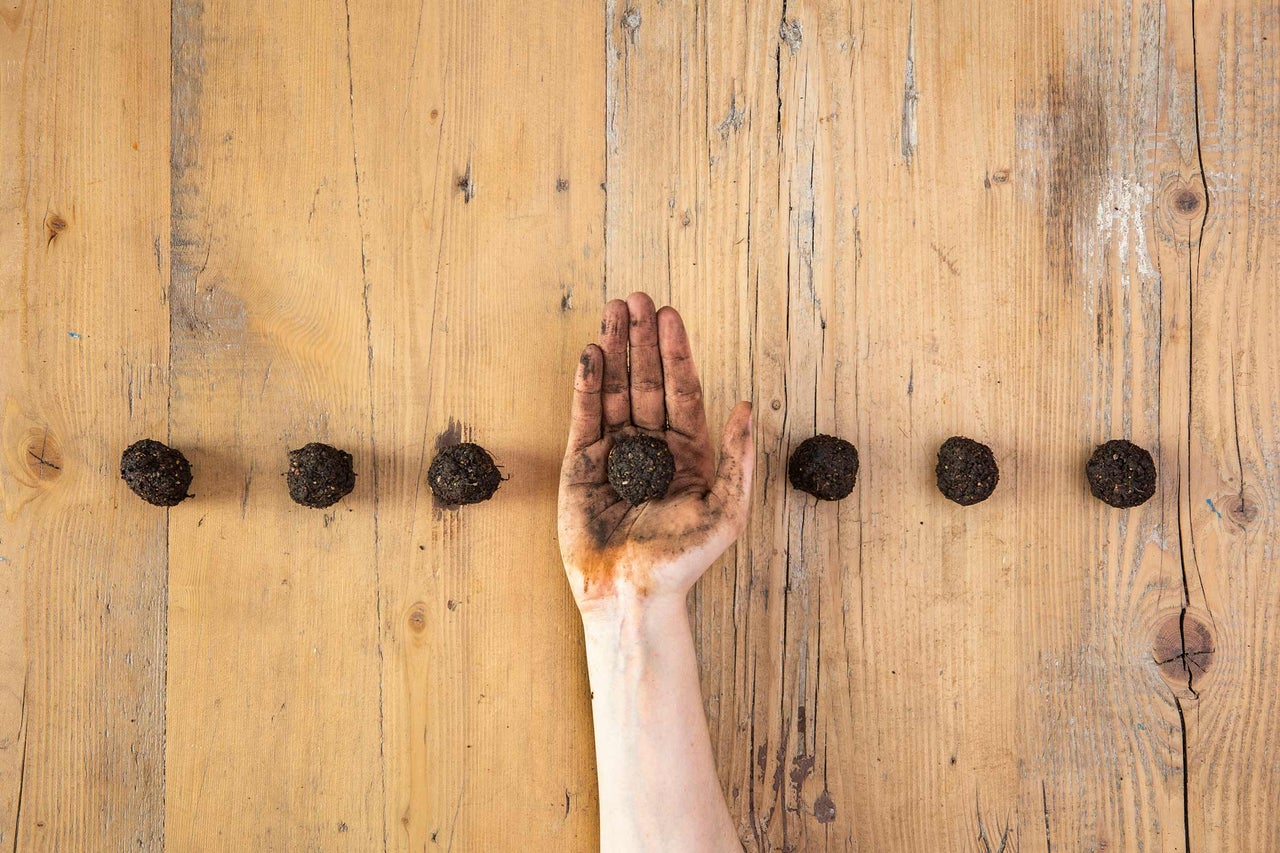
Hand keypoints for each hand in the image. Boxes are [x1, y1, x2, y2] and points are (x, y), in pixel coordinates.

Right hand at [557, 292, 754, 615]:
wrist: (633, 594)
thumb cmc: (683, 560)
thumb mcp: (726, 511)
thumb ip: (738, 458)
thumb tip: (746, 406)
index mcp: (689, 453)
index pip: (682, 391)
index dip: (676, 353)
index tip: (670, 316)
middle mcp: (652, 446)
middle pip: (646, 381)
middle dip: (642, 340)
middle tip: (637, 298)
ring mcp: (615, 452)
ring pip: (614, 390)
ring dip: (614, 351)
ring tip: (613, 311)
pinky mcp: (581, 464)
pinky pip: (585, 416)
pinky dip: (587, 385)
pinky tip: (592, 354)